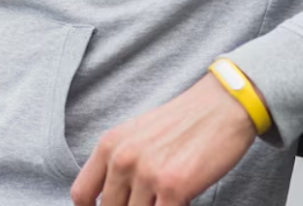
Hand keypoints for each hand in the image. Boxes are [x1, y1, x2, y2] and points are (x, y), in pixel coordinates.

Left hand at [71, 72, 258, 205]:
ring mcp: (147, 174)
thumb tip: (112, 197)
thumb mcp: (136, 135)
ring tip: (166, 198)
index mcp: (108, 145)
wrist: (221, 106)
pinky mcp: (174, 187)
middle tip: (149, 201)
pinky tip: (181, 202)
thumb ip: (119, 163)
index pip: (81, 193)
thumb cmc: (183, 123)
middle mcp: (122, 159)